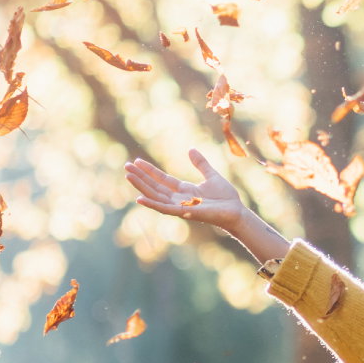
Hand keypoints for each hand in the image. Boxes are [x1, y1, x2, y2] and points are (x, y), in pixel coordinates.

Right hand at [124, 149, 246, 231]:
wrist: (237, 211)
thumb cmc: (226, 197)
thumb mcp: (211, 175)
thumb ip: (200, 164)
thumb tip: (191, 149)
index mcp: (184, 190)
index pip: (162, 179)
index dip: (150, 171)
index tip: (137, 161)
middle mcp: (179, 199)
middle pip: (155, 187)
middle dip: (141, 177)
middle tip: (126, 166)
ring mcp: (180, 206)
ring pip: (156, 196)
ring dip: (142, 187)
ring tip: (128, 176)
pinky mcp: (184, 213)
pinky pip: (164, 209)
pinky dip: (152, 204)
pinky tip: (139, 198)